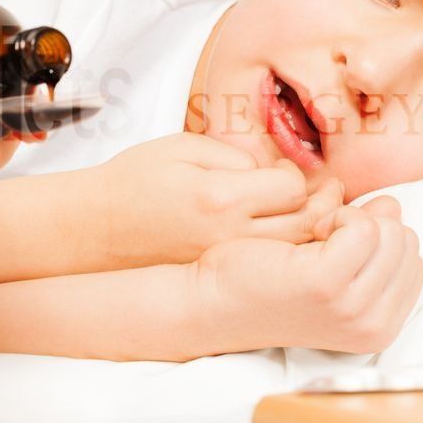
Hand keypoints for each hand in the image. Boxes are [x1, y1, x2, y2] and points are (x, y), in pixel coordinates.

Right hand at [94, 132, 344, 266]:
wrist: (95, 228)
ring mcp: (225, 260)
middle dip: (323, 205)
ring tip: (312, 212)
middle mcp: (228, 235)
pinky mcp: (219, 275)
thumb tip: (273, 171)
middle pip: (305, 225)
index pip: (292, 187)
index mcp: (221, 196)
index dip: (298, 173)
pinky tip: (284, 235)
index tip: (284, 168)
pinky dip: (289, 253)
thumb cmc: (135, 180)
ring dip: (312, 232)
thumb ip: (236, 155)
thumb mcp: (184, 146)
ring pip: (294, 252)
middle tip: (327, 191)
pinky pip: (270, 267)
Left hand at [195, 195, 422, 353]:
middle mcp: (374, 327)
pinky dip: (337, 214)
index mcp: (381, 329)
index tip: (338, 250)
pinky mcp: (327, 284)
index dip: (378, 241)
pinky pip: (363, 225)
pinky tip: (308, 231)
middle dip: (368, 227)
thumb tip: (391, 205)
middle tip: (322, 241)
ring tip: (313, 237)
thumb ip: (372, 242)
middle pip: (406, 241)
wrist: (214, 303)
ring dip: (350, 220)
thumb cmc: (271, 281)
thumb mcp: (335, 268)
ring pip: (389, 230)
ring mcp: (352, 309)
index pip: (415, 260)